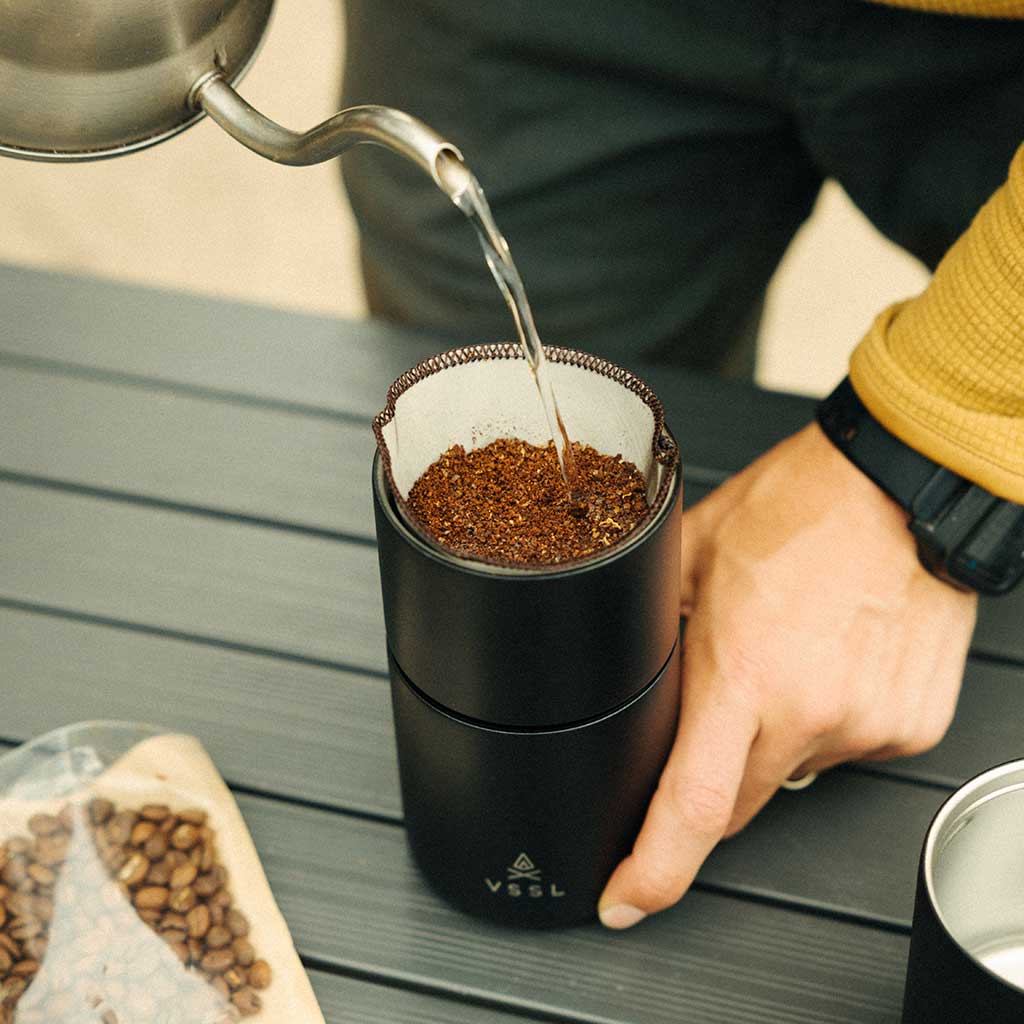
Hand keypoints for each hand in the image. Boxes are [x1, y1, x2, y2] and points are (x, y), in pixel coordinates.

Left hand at [598, 422, 976, 929]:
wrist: (897, 488)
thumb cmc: (795, 508)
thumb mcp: (690, 558)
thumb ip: (657, 628)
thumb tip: (631, 672)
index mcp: (744, 674)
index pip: (691, 806)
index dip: (651, 870)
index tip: (623, 900)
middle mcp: (811, 712)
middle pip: (735, 805)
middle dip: (705, 786)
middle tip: (711, 714)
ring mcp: (869, 725)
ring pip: (791, 774)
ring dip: (772, 738)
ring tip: (780, 658)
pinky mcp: (911, 726)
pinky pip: (845, 749)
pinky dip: (824, 722)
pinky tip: (825, 661)